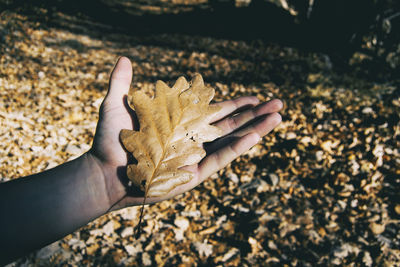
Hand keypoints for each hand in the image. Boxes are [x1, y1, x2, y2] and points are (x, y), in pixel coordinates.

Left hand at [89, 57, 282, 210]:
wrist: (103, 173)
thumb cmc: (110, 141)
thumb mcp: (116, 105)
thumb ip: (122, 83)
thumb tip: (125, 58)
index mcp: (181, 124)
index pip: (215, 112)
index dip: (235, 104)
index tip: (254, 96)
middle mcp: (192, 139)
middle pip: (230, 125)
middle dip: (254, 114)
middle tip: (278, 103)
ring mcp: (194, 156)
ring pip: (231, 140)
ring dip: (256, 128)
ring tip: (278, 116)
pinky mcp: (194, 174)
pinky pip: (220, 158)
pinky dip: (238, 147)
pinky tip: (256, 135)